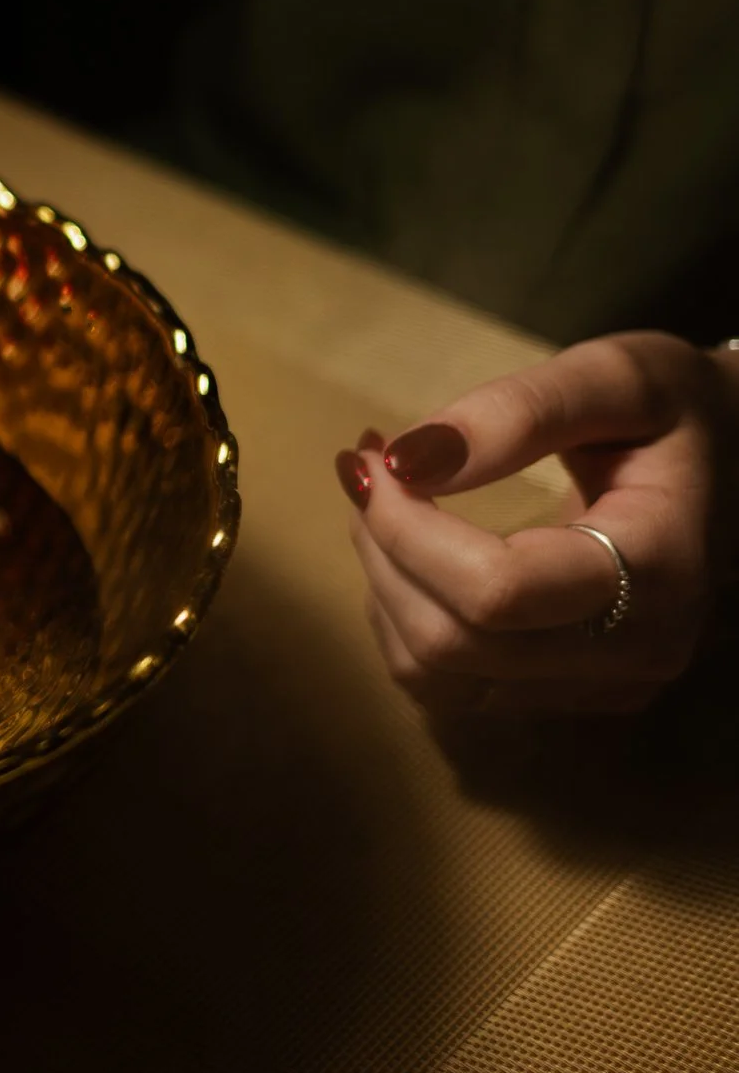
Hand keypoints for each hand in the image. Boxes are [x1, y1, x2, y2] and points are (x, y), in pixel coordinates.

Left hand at [339, 332, 736, 712]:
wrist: (731, 466)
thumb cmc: (673, 414)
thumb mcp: (614, 377)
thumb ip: (517, 412)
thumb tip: (406, 460)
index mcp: (658, 568)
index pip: (495, 592)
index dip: (405, 527)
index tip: (373, 456)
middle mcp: (635, 650)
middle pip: (450, 641)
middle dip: (383, 548)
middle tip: (369, 470)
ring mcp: (600, 686)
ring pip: (431, 672)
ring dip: (381, 583)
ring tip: (386, 503)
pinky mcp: (564, 695)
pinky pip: (441, 685)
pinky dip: (400, 618)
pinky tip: (409, 552)